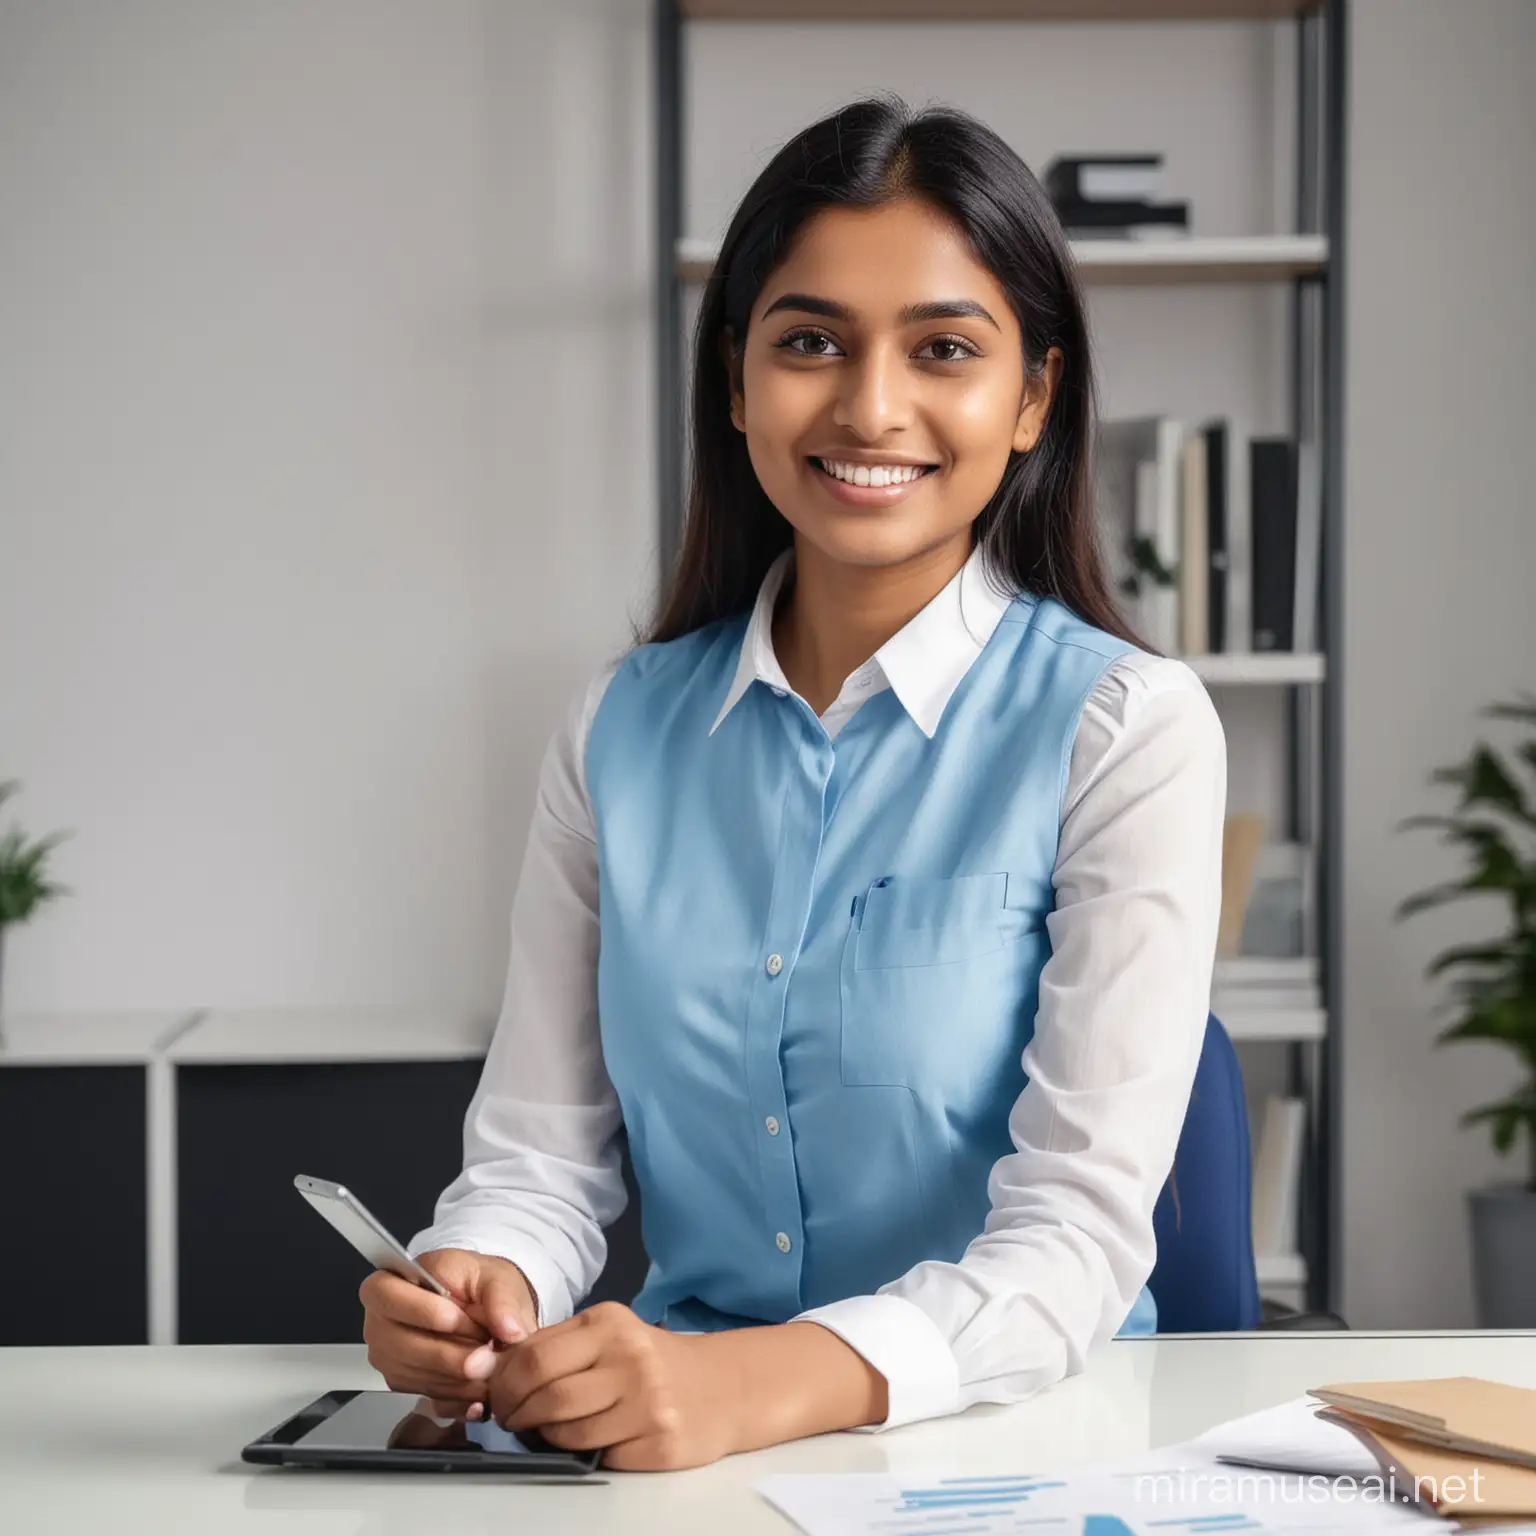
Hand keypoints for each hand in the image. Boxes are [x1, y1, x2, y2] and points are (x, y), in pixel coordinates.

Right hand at [361, 1249, 538, 1420]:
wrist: (484, 1309)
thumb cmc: (480, 1285)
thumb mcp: (496, 1277)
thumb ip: (502, 1299)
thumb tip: (509, 1330)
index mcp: (394, 1279)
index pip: (387, 1295)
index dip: (424, 1310)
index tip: (461, 1317)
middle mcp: (380, 1319)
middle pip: (399, 1344)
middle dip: (448, 1355)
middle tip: (486, 1357)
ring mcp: (387, 1354)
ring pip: (413, 1374)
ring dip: (456, 1378)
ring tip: (490, 1370)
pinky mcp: (402, 1381)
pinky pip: (425, 1393)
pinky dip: (457, 1394)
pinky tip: (481, 1387)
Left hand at [487, 1301, 743, 1470]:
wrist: (721, 1388)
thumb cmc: (650, 1362)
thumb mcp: (608, 1336)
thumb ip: (555, 1346)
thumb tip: (490, 1367)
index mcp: (610, 1322)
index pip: (534, 1355)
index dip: (503, 1383)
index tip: (495, 1395)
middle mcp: (630, 1357)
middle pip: (546, 1394)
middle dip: (516, 1413)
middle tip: (510, 1419)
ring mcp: (647, 1402)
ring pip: (566, 1431)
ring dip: (543, 1436)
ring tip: (544, 1430)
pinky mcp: (658, 1442)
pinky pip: (596, 1455)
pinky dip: (578, 1452)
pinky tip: (585, 1439)